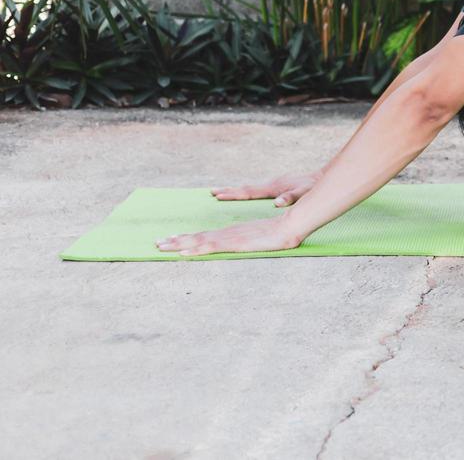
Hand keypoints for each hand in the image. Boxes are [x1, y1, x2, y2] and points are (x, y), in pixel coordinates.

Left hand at [156, 216, 304, 256]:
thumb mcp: (263, 238)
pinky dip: (194, 248)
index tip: (172, 239)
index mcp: (233, 233)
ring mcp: (230, 238)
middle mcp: (227, 233)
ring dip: (179, 243)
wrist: (291, 226)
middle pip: (197, 237)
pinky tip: (183, 252)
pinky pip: (210, 246)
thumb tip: (249, 244)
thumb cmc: (282, 232)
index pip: (205, 236)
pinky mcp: (234, 243)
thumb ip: (253, 240)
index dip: (187, 238)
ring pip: (199, 241)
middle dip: (176, 240)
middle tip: (157, 243)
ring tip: (162, 246)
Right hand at [211, 172, 319, 207]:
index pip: (249, 192)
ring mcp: (272, 186)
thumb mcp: (303, 192)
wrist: (320, 179)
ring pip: (249, 189)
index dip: (233, 195)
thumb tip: (278, 202)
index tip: (218, 195)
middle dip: (228, 191)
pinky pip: (255, 190)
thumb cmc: (312, 187)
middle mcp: (270, 185)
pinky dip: (244, 192)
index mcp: (273, 188)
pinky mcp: (276, 187)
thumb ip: (291, 197)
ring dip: (234, 191)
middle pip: (245, 189)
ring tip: (218, 193)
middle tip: (211, 192)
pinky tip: (240, 195)